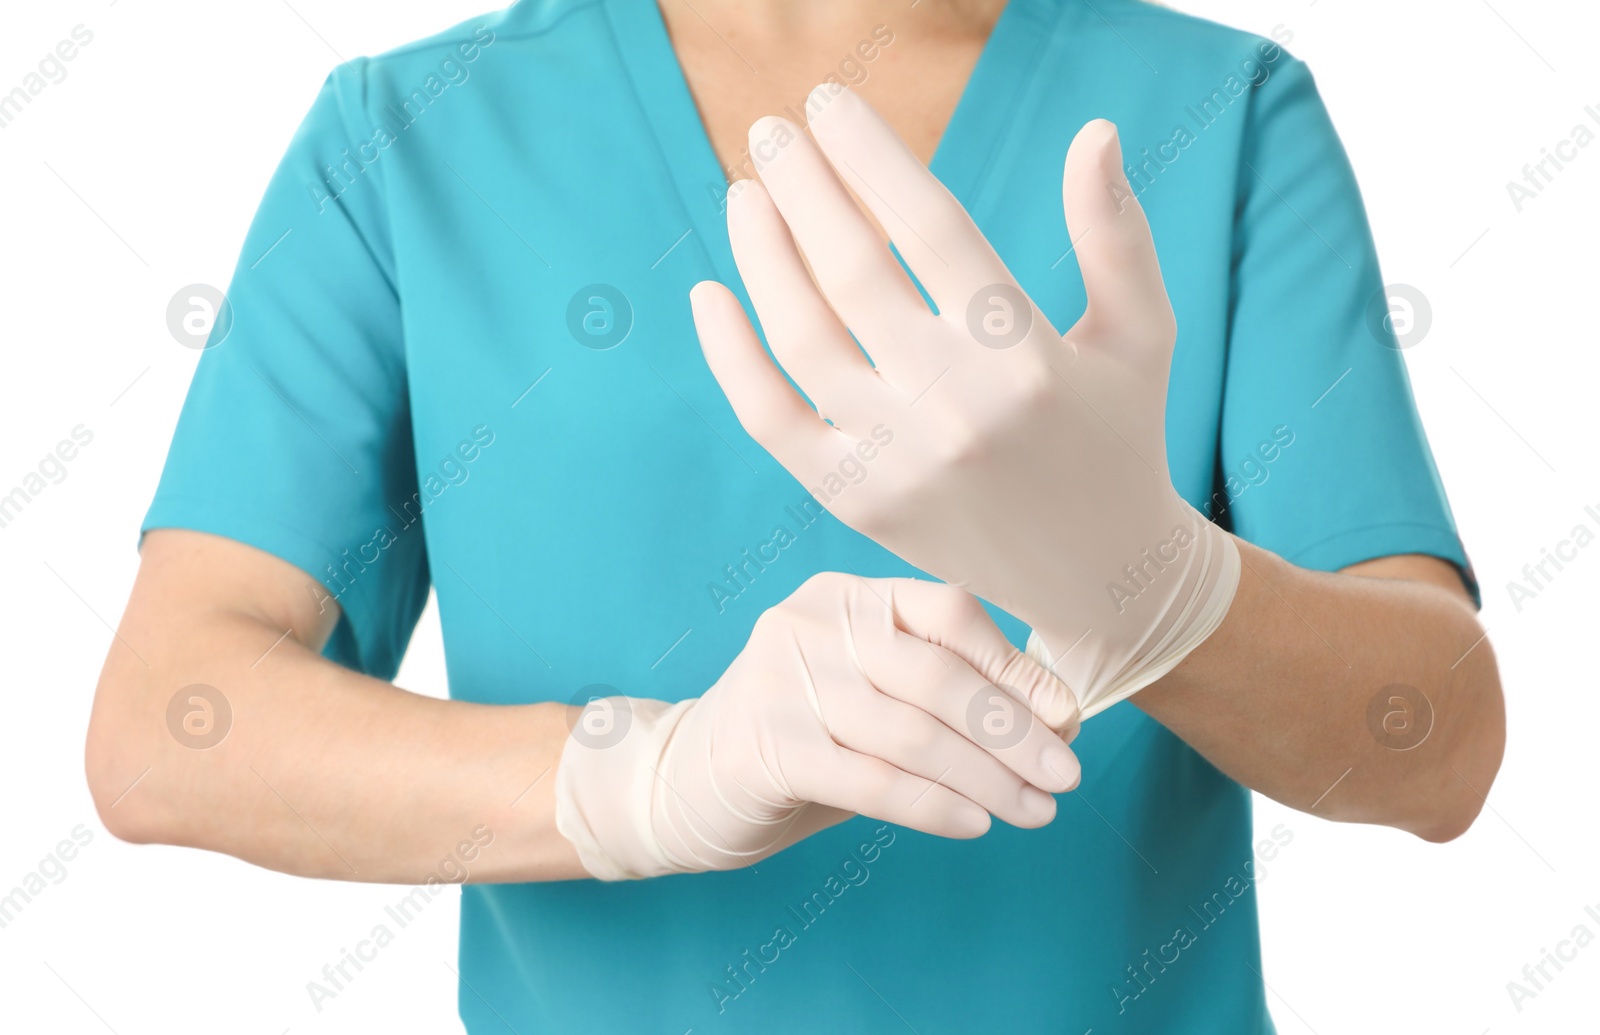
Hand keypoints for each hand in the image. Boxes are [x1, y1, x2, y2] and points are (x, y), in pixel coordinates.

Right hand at [554, 573, 1079, 879]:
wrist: (685, 782)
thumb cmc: (805, 740)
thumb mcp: (874, 698)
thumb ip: (949, 696)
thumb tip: (1058, 720)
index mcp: (847, 596)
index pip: (947, 614)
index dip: (1015, 666)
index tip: (1069, 718)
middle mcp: (811, 624)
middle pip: (937, 676)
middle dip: (1013, 732)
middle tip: (1067, 776)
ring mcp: (780, 682)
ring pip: (912, 733)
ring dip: (987, 779)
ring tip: (1035, 812)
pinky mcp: (763, 747)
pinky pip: (871, 780)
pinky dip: (934, 806)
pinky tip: (975, 823)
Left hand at [689, 86, 1239, 717]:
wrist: (1098, 576)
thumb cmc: (1121, 436)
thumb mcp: (1140, 334)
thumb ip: (1114, 234)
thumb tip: (1094, 131)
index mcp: (1027, 355)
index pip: (930, 227)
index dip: (870, 156)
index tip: (829, 104)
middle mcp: (956, 409)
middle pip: (854, 271)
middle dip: (803, 187)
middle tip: (770, 131)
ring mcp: (898, 462)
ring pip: (802, 338)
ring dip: (761, 256)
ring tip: (745, 197)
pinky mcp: (857, 503)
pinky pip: (770, 419)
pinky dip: (729, 357)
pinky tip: (710, 293)